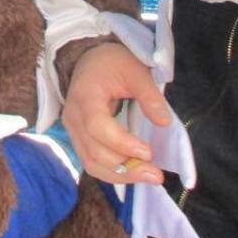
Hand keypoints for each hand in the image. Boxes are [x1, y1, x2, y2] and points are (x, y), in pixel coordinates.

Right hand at [62, 43, 168, 184]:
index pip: (97, 127)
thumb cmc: (112, 62)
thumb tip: (164, 122)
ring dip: (121, 175)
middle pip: (94, 151)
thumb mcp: (135, 70)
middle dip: (126, 167)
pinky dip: (114, 172)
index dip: (122, 143)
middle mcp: (73, 117)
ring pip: (91, 163)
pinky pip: (92, 162)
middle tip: (156, 174)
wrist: (89, 60)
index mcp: (85, 96)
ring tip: (149, 177)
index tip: (149, 151)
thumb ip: (149, 95)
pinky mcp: (79, 139)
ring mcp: (73, 130)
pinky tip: (135, 173)